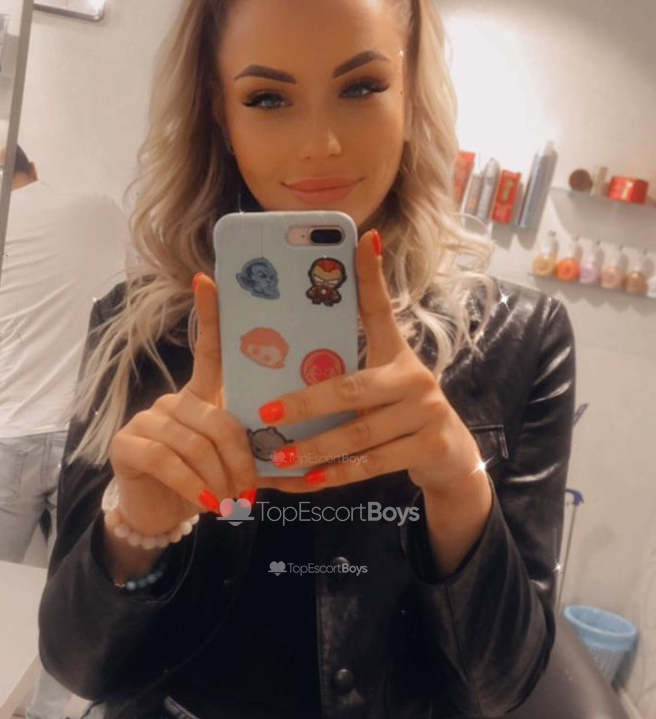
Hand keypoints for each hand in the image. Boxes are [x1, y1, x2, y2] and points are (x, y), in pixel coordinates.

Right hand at [108, 273, 259, 536]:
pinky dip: (193, 485)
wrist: (161, 516)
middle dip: (240, 460)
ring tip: (231, 503)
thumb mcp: (234, 464)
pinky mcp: (127, 444)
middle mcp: (173, 401)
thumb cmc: (204, 484)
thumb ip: (255, 452)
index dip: (208, 315)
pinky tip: (208, 502)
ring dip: (219, 478)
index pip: (207, 350)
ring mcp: (147, 419)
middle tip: (251, 491)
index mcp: (202, 396)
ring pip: (195, 443)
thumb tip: (296, 455)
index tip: (207, 279)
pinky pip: (167, 461)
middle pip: (216, 418)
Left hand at [257, 228, 483, 496]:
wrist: (451, 458)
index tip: (361, 238)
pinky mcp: (429, 448)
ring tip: (277, 457)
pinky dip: (335, 475)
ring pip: (358, 436)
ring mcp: (425, 414)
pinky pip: (371, 465)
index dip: (370, 275)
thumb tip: (301, 344)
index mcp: (398, 354)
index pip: (381, 309)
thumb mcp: (385, 381)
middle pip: (351, 390)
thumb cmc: (402, 415)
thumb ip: (350, 366)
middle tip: (266, 414)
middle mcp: (414, 379)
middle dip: (304, 404)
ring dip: (313, 449)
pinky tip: (307, 480)